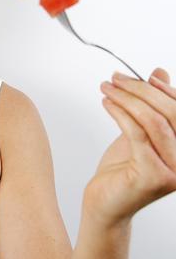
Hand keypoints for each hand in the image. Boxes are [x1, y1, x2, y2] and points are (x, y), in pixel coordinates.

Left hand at [84, 67, 175, 227]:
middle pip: (170, 112)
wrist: (107, 202)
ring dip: (127, 98)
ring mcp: (174, 170)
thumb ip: (152, 106)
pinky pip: (137, 133)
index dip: (165, 90)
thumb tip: (159, 73)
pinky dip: (119, 112)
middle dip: (141, 90)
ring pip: (153, 120)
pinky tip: (106, 103)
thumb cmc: (124, 168)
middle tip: (116, 79)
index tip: (143, 77)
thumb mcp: (141, 131)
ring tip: (107, 88)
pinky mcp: (154, 176)